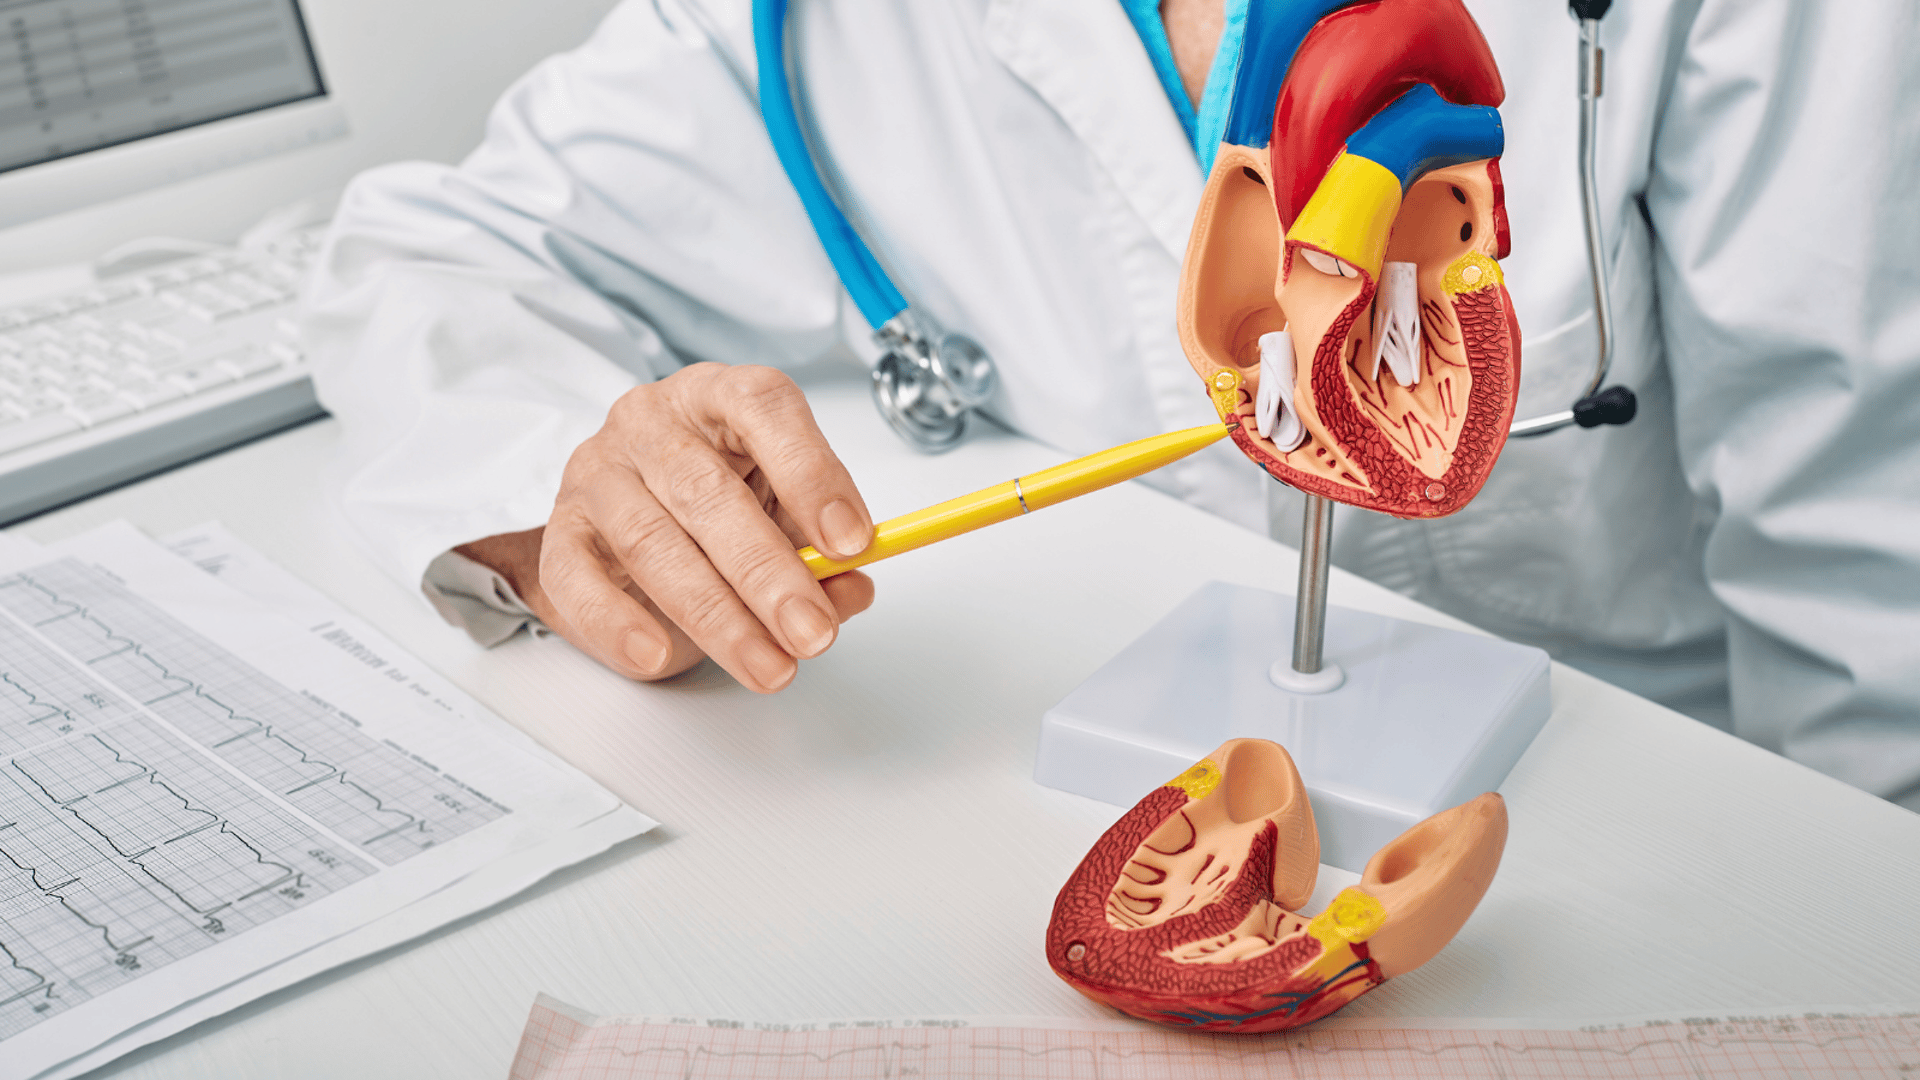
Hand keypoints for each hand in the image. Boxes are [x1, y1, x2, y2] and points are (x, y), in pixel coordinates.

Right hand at [458, 364, 875, 691]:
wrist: (617, 525)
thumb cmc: (710, 506)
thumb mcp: (779, 517)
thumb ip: (820, 552)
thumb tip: (852, 589)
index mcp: (719, 397)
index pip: (764, 407)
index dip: (812, 474)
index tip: (852, 542)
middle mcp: (653, 423)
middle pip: (708, 491)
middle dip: (769, 574)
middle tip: (812, 631)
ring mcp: (598, 473)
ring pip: (652, 542)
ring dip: (716, 615)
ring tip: (767, 664)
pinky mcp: (561, 530)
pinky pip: (577, 578)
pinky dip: (618, 622)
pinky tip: (657, 651)